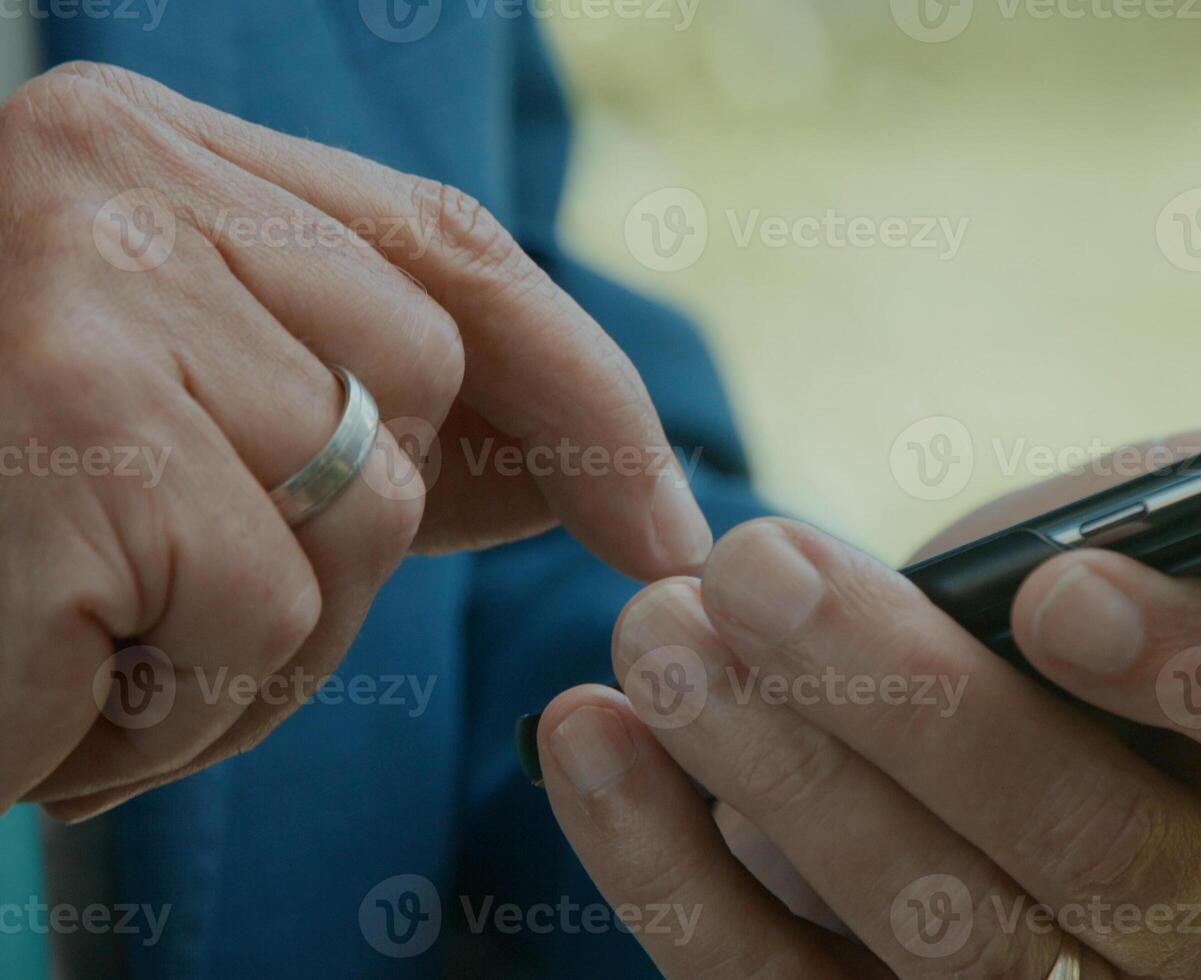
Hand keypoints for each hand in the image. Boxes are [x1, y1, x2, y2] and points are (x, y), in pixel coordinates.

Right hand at [0, 63, 711, 818]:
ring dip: (248, 645)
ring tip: (83, 646)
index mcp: (149, 147)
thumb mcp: (168, 413)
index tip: (665, 527)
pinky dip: (168, 706)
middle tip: (168, 608)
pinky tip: (39, 689)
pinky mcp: (67, 441)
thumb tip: (586, 475)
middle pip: (414, 397)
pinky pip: (252, 616)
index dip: (582, 391)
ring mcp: (95, 301)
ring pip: (354, 524)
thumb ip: (359, 404)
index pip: (450, 250)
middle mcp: (120, 182)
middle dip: (347, 547)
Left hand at [534, 433, 1200, 977]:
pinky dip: (665, 867)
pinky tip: (589, 738)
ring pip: (932, 939)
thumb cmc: (1053, 617)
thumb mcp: (1153, 545)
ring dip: (780, 779)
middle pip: (1093, 855)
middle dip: (913, 709)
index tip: (1062, 587)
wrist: (928, 737)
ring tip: (660, 637)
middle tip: (762, 568)